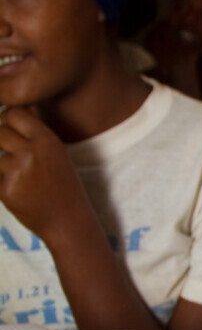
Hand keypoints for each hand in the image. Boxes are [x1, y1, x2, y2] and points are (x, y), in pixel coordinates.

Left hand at [0, 107, 93, 244]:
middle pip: (0, 132)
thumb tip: (20, 107)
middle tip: (16, 159)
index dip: (8, 120)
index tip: (11, 130)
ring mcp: (16, 170)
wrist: (68, 222)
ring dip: (3, 167)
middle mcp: (32, 152)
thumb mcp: (56, 154)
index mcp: (47, 140)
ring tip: (23, 180)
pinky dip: (2, 185)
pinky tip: (20, 193)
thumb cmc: (63, 186)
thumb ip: (36, 131)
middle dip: (3, 143)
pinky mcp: (5, 189)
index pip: (14, 114)